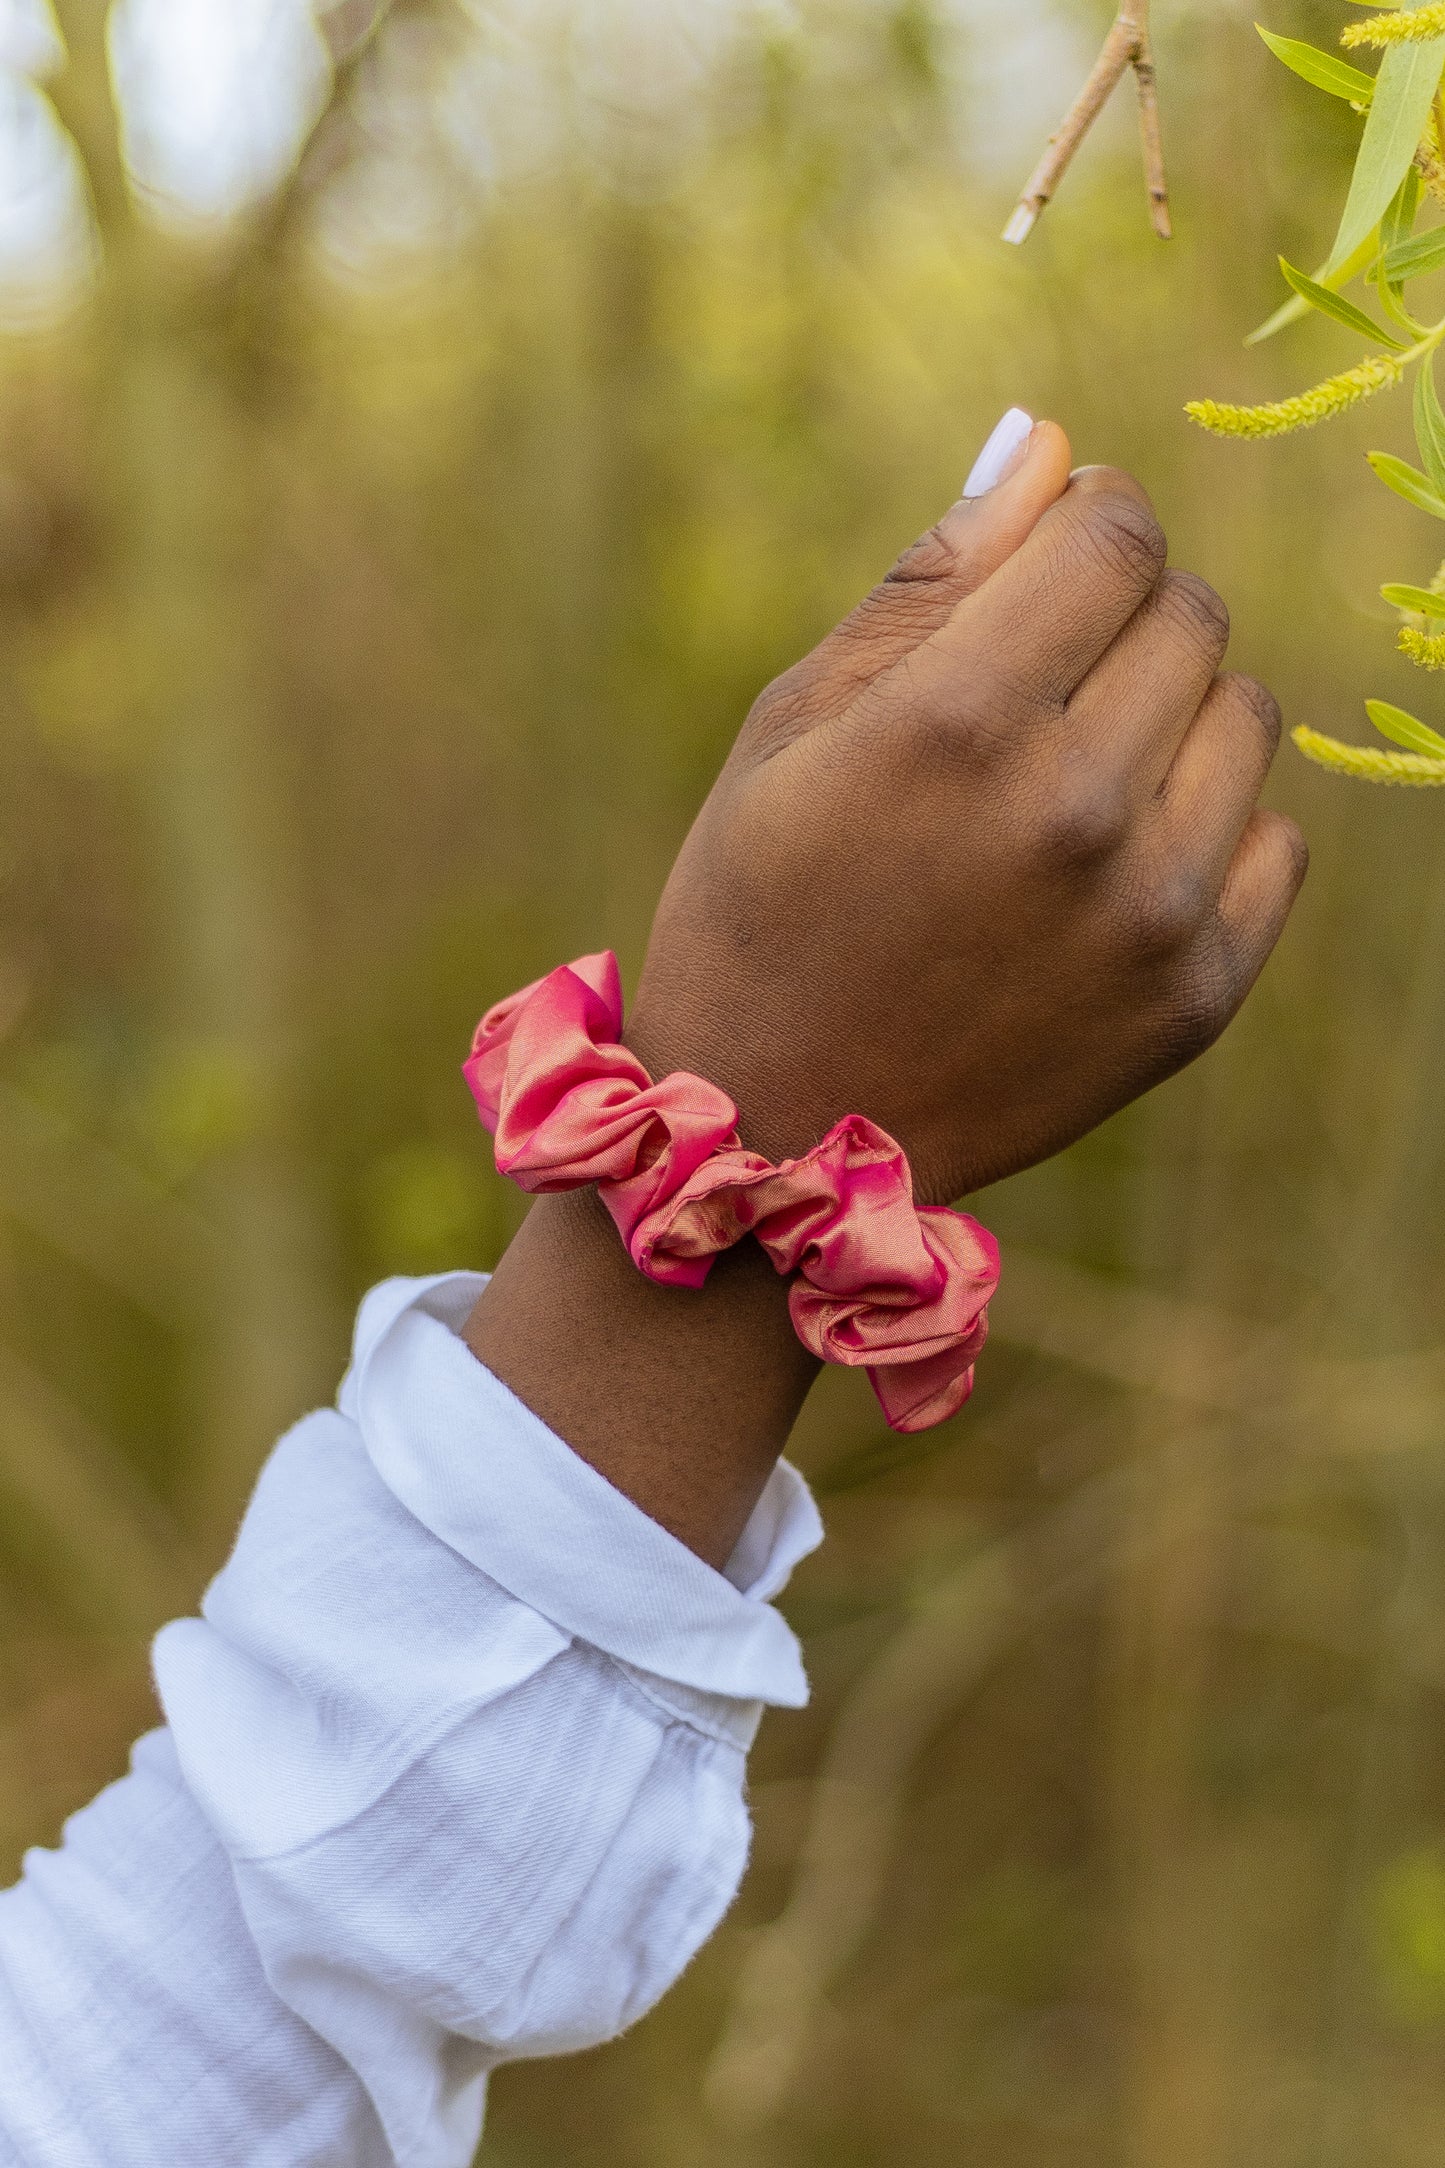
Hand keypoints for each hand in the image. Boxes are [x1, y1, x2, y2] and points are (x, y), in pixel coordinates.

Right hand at [627, 418, 1305, 1206]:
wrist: (778, 1132)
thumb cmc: (760, 905)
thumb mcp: (795, 726)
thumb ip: (931, 578)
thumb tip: (1047, 443)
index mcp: (957, 724)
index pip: (1116, 534)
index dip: (1088, 516)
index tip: (1055, 550)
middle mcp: (1074, 813)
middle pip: (1189, 614)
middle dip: (1126, 611)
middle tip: (1040, 680)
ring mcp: (1148, 916)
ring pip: (1246, 717)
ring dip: (1175, 712)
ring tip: (1075, 773)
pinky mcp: (1194, 998)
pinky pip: (1275, 839)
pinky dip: (1211, 825)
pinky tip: (1116, 859)